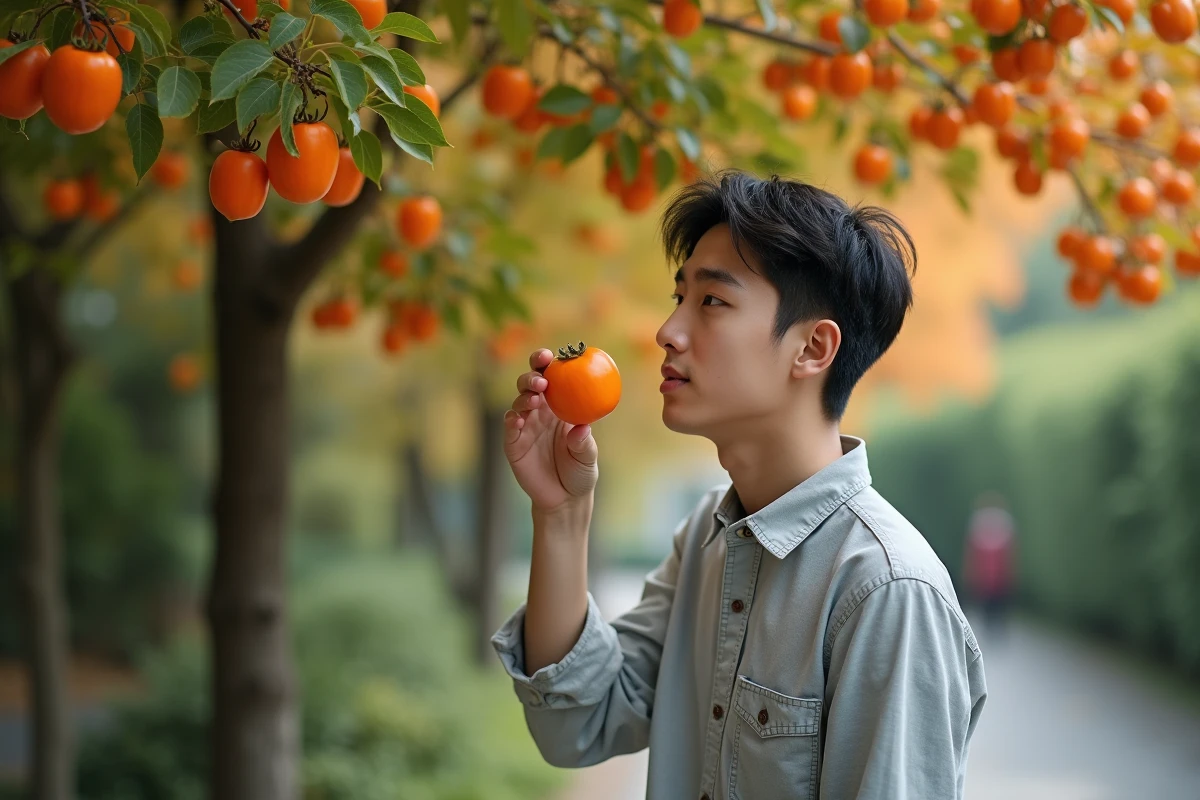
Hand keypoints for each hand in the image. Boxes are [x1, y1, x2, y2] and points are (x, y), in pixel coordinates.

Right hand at [503, 348, 598, 512]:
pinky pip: (510, 426)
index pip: (552, 378)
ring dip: (525, 396)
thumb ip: (584, 444)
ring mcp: (525, 426)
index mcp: (560, 406)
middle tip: (542, 380)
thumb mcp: (587, 458)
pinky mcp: (513, 443)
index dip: (547, 363)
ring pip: (519, 401)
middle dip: (532, 375)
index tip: (551, 356)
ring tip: (535, 399)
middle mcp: (540, 412)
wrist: (564, 499)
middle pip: (530, 384)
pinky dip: (512, 418)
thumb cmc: (580, 473)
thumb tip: (582, 428)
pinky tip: (518, 418)